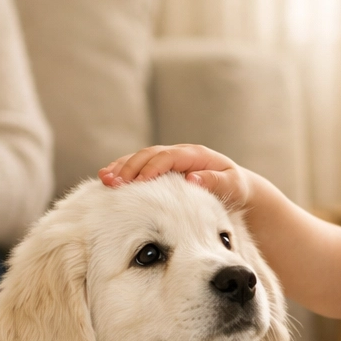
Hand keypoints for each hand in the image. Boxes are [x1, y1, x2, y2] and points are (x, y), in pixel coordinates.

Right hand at [99, 144, 252, 210]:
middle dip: (130, 168)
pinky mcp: (162, 168)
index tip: (139, 182)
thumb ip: (215, 181)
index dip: (153, 168)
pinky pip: (139, 166)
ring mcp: (169, 158)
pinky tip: (107, 178)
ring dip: (122, 167)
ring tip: (105, 179)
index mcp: (195, 155)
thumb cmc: (234, 187)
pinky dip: (123, 170)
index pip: (169, 157)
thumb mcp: (232, 185)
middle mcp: (179, 153)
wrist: (236, 185)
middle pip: (149, 155)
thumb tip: (192, 178)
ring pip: (140, 158)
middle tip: (114, 183)